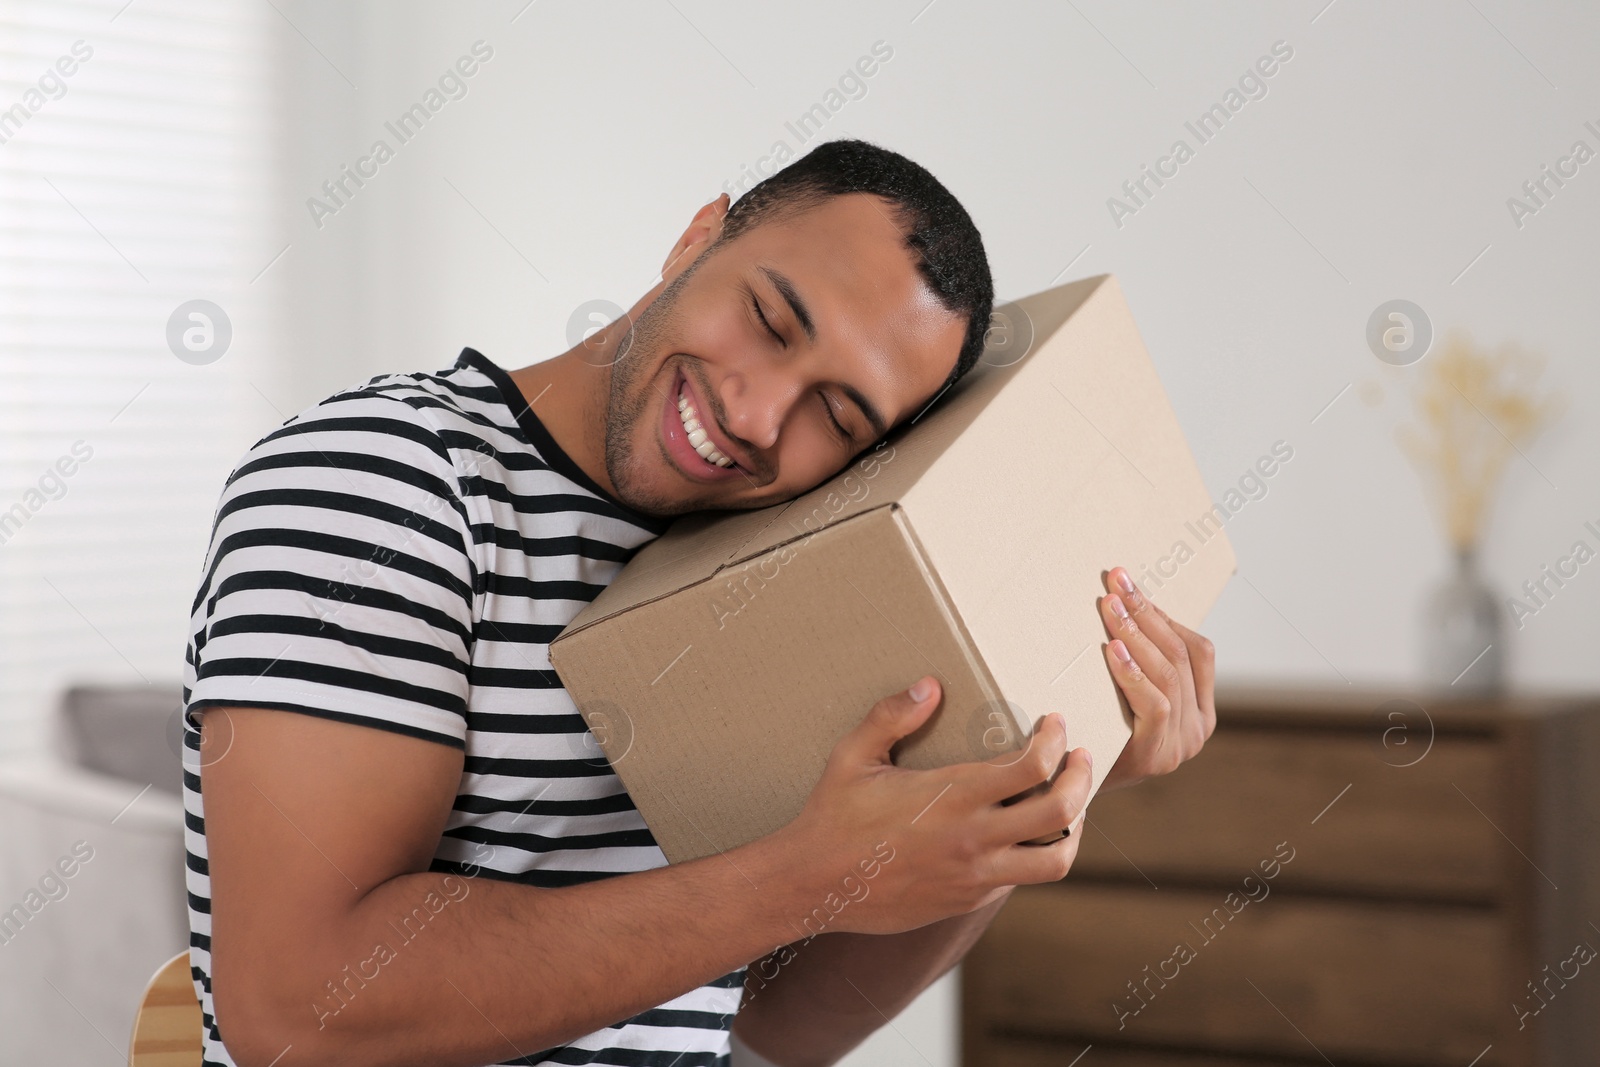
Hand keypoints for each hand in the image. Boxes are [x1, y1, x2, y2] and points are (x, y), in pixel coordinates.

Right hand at [778, 677, 1093, 935]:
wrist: (814, 885)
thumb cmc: (832, 815)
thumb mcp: (854, 756)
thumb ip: (891, 716)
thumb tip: (929, 685)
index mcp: (952, 796)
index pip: (1032, 766)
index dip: (1054, 739)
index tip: (1055, 723)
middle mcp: (973, 839)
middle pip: (1061, 811)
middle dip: (1081, 777)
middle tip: (1080, 757)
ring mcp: (975, 876)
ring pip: (1055, 860)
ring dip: (1074, 829)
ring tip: (1070, 805)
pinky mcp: (969, 901)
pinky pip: (1020, 879)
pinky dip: (1034, 854)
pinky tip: (1023, 834)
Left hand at [1097, 565, 1216, 791]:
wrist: (1066, 789)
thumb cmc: (1094, 731)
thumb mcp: (1124, 697)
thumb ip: (1139, 666)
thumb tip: (1118, 599)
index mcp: (1200, 711)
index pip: (1197, 651)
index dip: (1165, 613)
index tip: (1130, 582)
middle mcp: (1198, 730)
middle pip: (1181, 656)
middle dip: (1146, 613)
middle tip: (1115, 582)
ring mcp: (1180, 746)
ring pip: (1169, 675)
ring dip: (1138, 634)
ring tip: (1110, 606)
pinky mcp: (1155, 757)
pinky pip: (1154, 705)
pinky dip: (1133, 673)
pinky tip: (1112, 650)